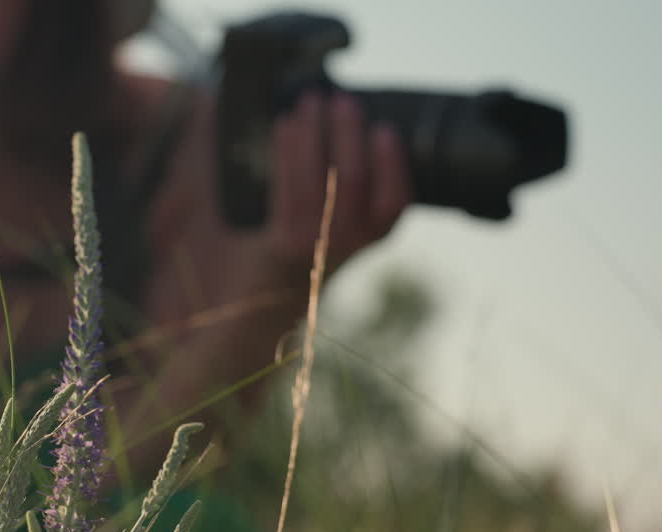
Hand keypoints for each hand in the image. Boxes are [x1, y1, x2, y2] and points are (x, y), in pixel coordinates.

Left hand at [144, 89, 412, 326]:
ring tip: (309, 102)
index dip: (392, 163)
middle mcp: (351, 245)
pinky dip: (286, 151)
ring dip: (315, 133)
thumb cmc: (306, 246)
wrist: (265, 301)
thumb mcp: (341, 220)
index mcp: (374, 238)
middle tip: (339, 99)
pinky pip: (287, 188)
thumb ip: (355, 184)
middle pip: (355, 179)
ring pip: (321, 179)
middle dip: (346, 131)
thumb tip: (350, 120)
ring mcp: (317, 246)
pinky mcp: (284, 244)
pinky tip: (283, 126)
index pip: (396, 200)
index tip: (384, 128)